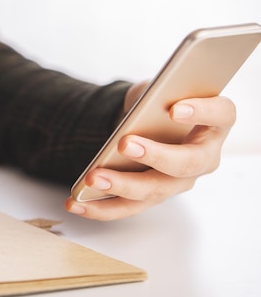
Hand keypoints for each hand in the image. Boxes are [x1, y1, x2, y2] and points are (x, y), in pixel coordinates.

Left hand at [65, 82, 235, 219]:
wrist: (151, 121)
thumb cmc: (161, 101)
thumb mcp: (160, 89)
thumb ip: (157, 93)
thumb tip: (141, 104)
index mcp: (215, 123)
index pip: (221, 114)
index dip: (202, 112)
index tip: (175, 108)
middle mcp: (203, 157)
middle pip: (186, 164)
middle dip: (154, 155)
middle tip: (124, 143)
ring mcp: (178, 182)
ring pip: (153, 191)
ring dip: (120, 186)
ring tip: (92, 179)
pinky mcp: (151, 197)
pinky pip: (127, 208)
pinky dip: (99, 208)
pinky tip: (75, 203)